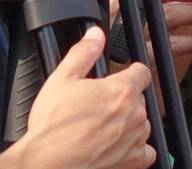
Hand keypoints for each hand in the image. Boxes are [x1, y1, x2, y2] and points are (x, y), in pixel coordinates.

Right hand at [6, 27, 153, 168]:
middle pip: (140, 99)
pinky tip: (120, 147)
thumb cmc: (53, 128)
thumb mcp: (62, 79)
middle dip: (125, 99)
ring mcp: (134, 140)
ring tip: (105, 127)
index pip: (142, 72)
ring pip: (142, 124)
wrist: (45, 165)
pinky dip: (137, 149)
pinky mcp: (131, 163)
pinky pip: (146, 153)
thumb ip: (83, 52)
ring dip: (130, 123)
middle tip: (102, 105)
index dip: (131, 72)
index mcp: (122, 90)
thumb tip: (95, 35)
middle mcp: (134, 115)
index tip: (122, 75)